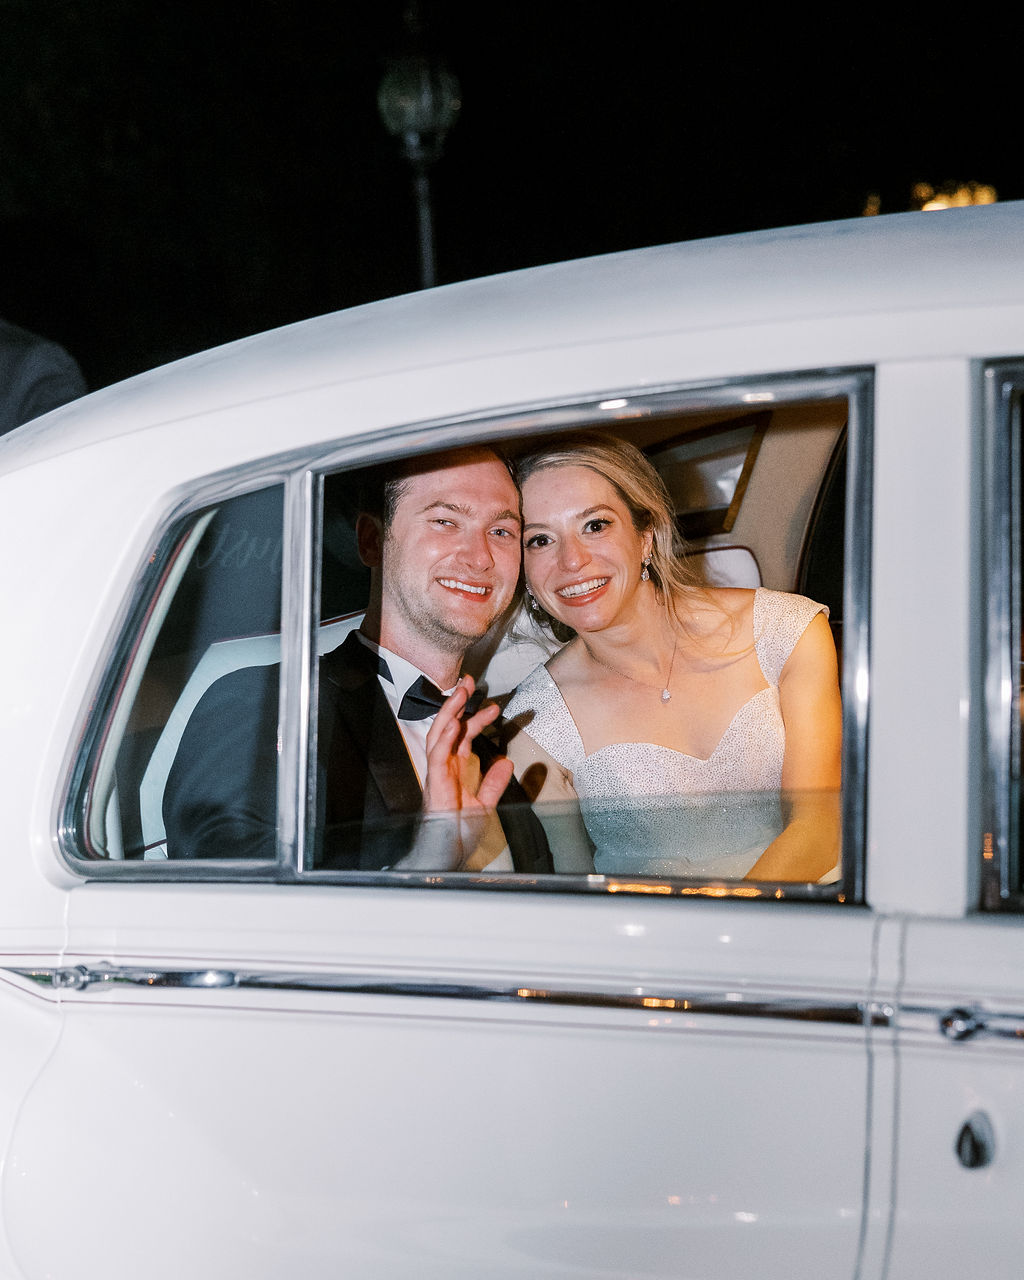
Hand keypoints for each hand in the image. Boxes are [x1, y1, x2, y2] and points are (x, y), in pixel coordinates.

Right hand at [398, 676, 513, 870]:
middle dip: (458, 704)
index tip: (492, 704)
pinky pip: (436, 756)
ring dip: (449, 712)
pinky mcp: (434, 783)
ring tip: (461, 693)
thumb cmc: (459, 833)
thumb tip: (506, 762)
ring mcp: (437, 774)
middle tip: (470, 682)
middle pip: (448, 727)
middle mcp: (443, 767)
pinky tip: (452, 723)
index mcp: (453, 770)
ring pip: (438, 734)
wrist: (448, 855)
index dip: (475, 718)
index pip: (463, 736)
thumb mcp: (484, 804)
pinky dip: (444, 738)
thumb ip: (493, 783)